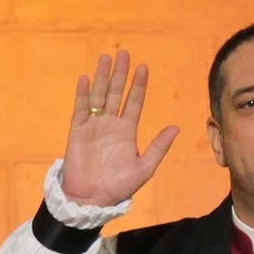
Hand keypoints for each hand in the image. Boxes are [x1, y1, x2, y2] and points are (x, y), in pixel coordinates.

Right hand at [62, 51, 179, 206]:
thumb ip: (158, 147)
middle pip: (116, 92)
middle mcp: (110, 124)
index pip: (134, 101)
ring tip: (106, 58)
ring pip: (99, 95)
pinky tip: (85, 79)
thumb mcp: (144, 167)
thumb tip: (176, 128)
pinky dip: (82, 94)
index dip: (138, 85)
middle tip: (124, 53)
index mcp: (127, 130)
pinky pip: (80, 109)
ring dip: (102, 77)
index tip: (143, 67)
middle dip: (121, 74)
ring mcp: (93, 126)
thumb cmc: (118, 187)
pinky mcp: (77, 131)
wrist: (92, 199)